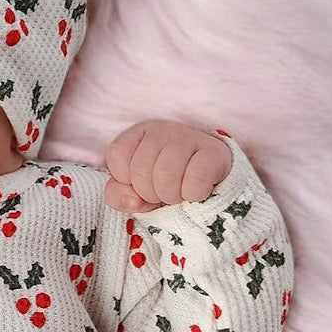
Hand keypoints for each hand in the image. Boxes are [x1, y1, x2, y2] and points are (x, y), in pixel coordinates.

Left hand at [103, 121, 231, 212]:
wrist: (210, 179)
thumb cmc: (164, 183)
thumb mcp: (134, 189)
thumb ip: (118, 195)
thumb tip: (133, 201)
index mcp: (138, 134)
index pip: (117, 156)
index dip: (127, 181)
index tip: (141, 185)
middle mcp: (161, 130)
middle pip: (141, 171)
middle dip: (150, 194)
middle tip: (163, 193)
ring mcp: (188, 137)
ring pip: (166, 176)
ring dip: (171, 196)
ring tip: (178, 194)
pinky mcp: (214, 152)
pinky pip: (195, 182)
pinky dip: (193, 195)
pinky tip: (196, 191)